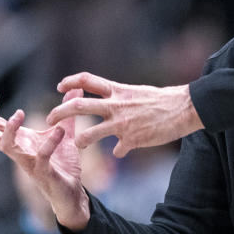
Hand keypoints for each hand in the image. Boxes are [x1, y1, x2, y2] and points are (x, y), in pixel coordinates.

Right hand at [0, 91, 89, 230]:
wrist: (72, 191)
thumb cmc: (62, 163)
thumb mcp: (65, 133)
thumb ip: (66, 112)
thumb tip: (74, 89)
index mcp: (20, 142)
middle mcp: (20, 152)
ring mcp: (29, 163)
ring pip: (6, 146)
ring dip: (9, 129)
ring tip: (19, 113)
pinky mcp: (43, 172)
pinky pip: (41, 156)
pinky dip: (49, 142)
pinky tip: (59, 130)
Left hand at [46, 72, 204, 157]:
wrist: (184, 109)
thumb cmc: (164, 99)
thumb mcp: (138, 92)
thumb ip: (121, 98)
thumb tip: (112, 100)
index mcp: (118, 91)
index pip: (87, 80)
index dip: (70, 82)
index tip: (60, 87)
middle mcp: (116, 106)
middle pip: (78, 107)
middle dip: (59, 113)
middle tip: (49, 120)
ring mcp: (122, 124)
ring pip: (89, 135)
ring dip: (80, 141)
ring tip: (78, 144)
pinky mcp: (132, 140)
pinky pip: (117, 150)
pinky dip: (118, 152)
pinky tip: (121, 152)